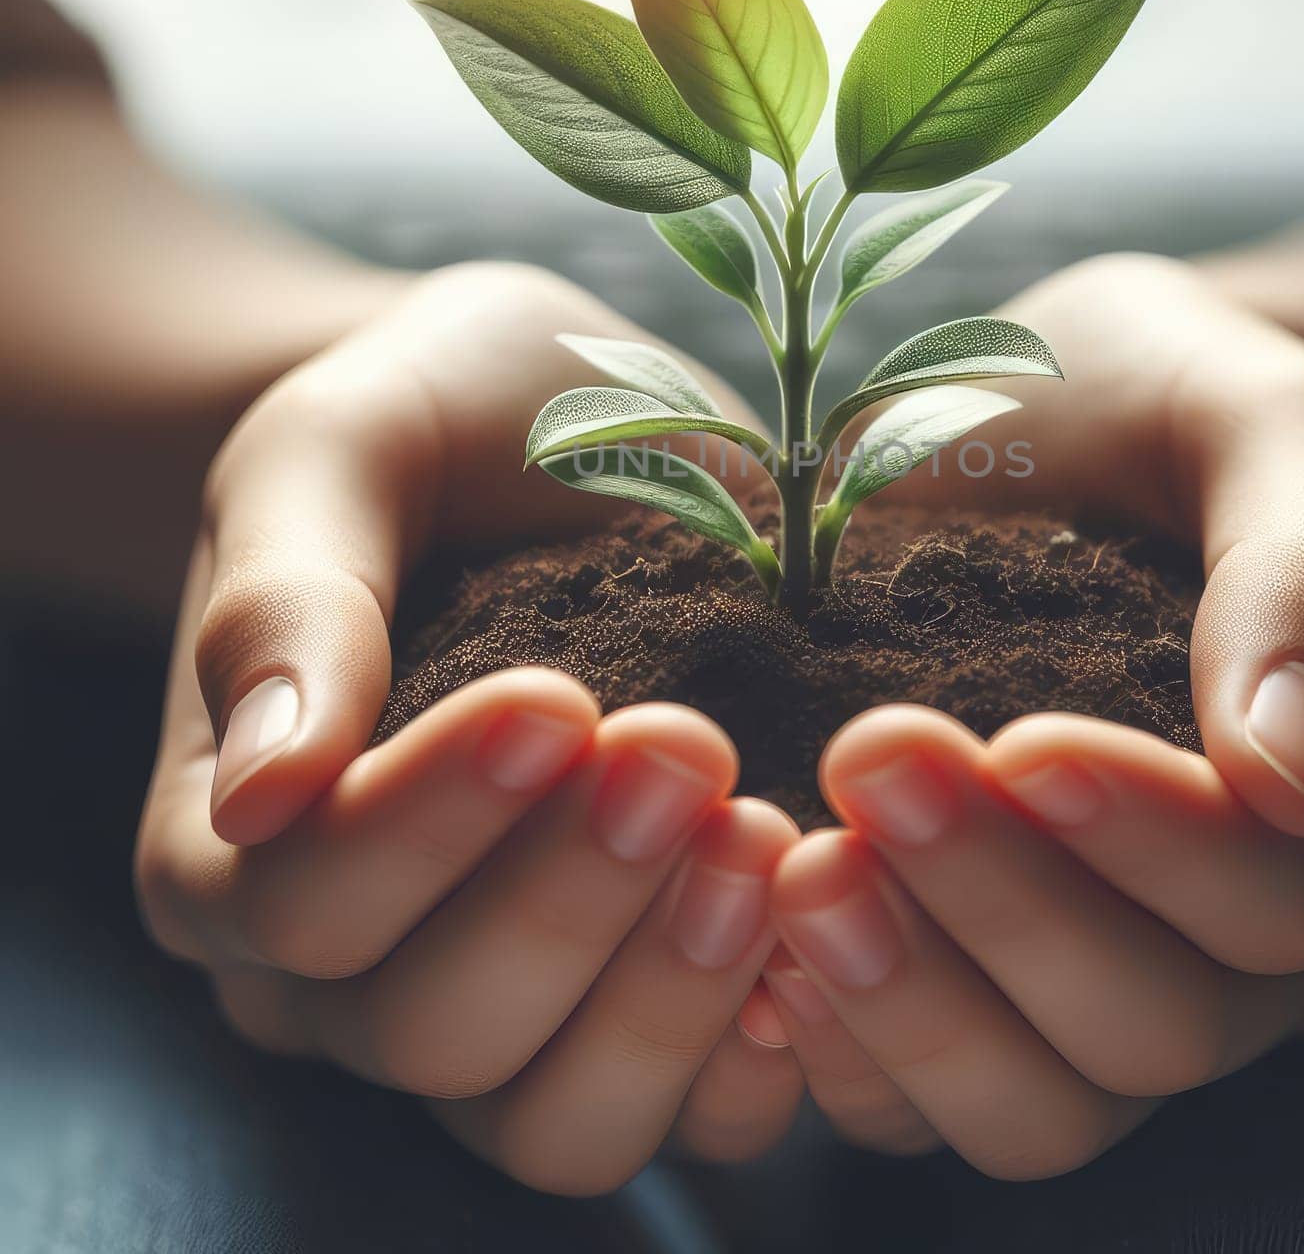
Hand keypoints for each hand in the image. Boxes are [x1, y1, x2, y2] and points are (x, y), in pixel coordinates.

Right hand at [135, 261, 803, 1191]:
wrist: (540, 438)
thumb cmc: (425, 428)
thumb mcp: (336, 454)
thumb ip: (287, 605)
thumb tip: (261, 792)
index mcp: (236, 841)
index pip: (300, 906)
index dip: (427, 827)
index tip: (556, 697)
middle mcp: (350, 967)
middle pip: (433, 1033)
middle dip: (569, 900)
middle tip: (687, 748)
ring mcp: (503, 1003)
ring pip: (558, 1121)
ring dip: (668, 993)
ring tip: (761, 837)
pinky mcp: (638, 1000)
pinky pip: (696, 1110)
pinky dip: (762, 1050)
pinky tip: (821, 920)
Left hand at [757, 254, 1303, 1176]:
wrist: (1067, 420)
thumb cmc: (1184, 406)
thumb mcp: (1276, 423)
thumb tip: (1288, 778)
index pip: (1295, 902)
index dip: (1159, 844)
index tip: (1019, 737)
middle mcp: (1278, 948)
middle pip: (1163, 1023)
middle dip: (1007, 907)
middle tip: (870, 759)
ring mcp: (1131, 984)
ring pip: (1044, 1106)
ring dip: (910, 1001)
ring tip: (800, 868)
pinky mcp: (997, 990)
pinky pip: (925, 1095)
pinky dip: (842, 1041)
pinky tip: (761, 940)